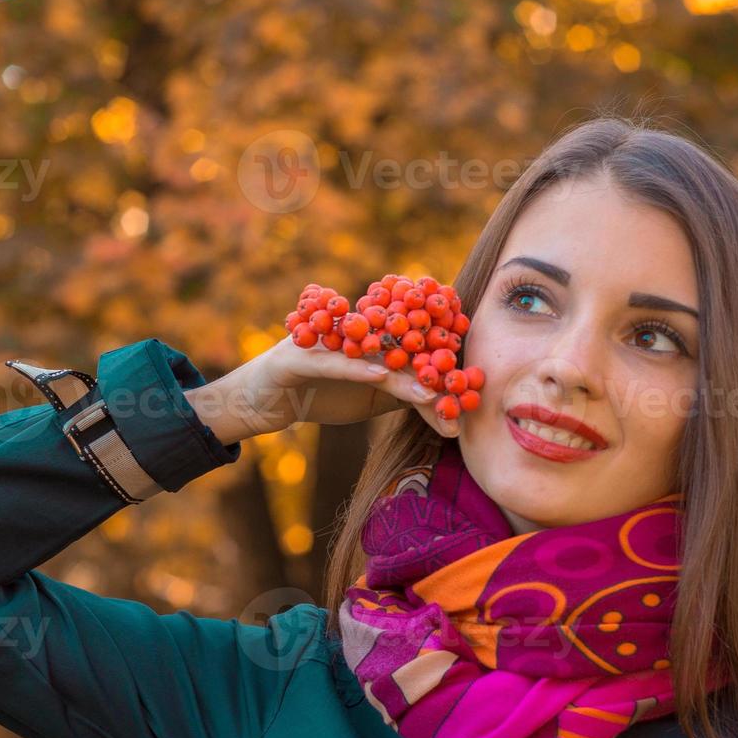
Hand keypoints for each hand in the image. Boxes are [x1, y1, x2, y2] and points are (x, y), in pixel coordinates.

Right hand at [183, 335, 459, 444]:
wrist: (262, 404)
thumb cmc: (318, 395)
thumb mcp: (367, 398)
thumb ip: (401, 395)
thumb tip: (446, 408)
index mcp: (368, 337)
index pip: (410, 342)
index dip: (443, 355)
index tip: (475, 378)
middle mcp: (348, 330)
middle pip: (398, 343)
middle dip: (431, 364)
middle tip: (463, 385)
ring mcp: (323, 339)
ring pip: (370, 352)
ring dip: (403, 370)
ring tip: (432, 389)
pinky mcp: (299, 355)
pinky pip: (334, 362)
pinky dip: (358, 368)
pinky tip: (381, 376)